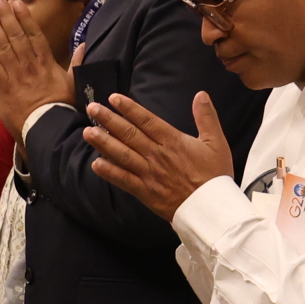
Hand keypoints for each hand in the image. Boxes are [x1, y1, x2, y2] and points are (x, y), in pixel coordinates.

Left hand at [0, 0, 74, 138]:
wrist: (48, 128)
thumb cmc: (62, 107)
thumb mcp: (73, 84)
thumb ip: (76, 63)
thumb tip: (84, 46)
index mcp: (46, 63)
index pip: (34, 35)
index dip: (24, 18)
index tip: (17, 3)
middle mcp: (29, 65)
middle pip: (16, 36)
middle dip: (6, 16)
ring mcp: (15, 75)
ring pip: (2, 47)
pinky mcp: (3, 88)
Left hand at [82, 92, 234, 219]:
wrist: (211, 209)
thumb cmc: (215, 176)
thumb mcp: (216, 142)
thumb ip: (206, 117)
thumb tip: (201, 95)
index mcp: (173, 141)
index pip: (146, 120)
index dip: (129, 108)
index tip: (113, 98)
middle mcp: (157, 155)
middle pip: (129, 134)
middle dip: (108, 120)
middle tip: (92, 109)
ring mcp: (149, 174)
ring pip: (122, 155)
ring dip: (103, 143)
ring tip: (88, 132)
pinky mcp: (145, 192)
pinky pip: (124, 180)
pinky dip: (109, 172)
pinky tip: (96, 164)